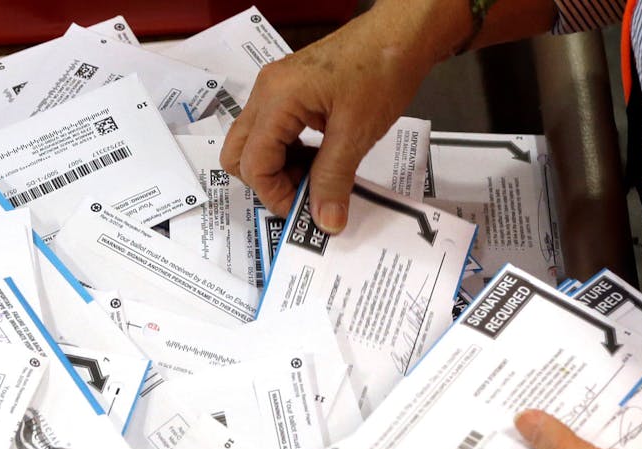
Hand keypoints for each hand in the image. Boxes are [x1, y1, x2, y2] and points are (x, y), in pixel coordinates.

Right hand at [219, 3, 447, 230]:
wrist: (402, 33)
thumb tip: (326, 222)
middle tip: (303, 193)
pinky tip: (317, 157)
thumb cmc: (382, 70)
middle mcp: (266, 91)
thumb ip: (334, 179)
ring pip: (252, 143)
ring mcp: (274, 88)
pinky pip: (271, 130)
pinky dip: (287, 151)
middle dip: (267, 182)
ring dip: (278, 168)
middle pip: (238, 153)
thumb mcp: (357, 132)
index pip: (253, 162)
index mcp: (277, 99)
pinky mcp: (288, 90)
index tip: (304, 209)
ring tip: (316, 176)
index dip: (275, 194)